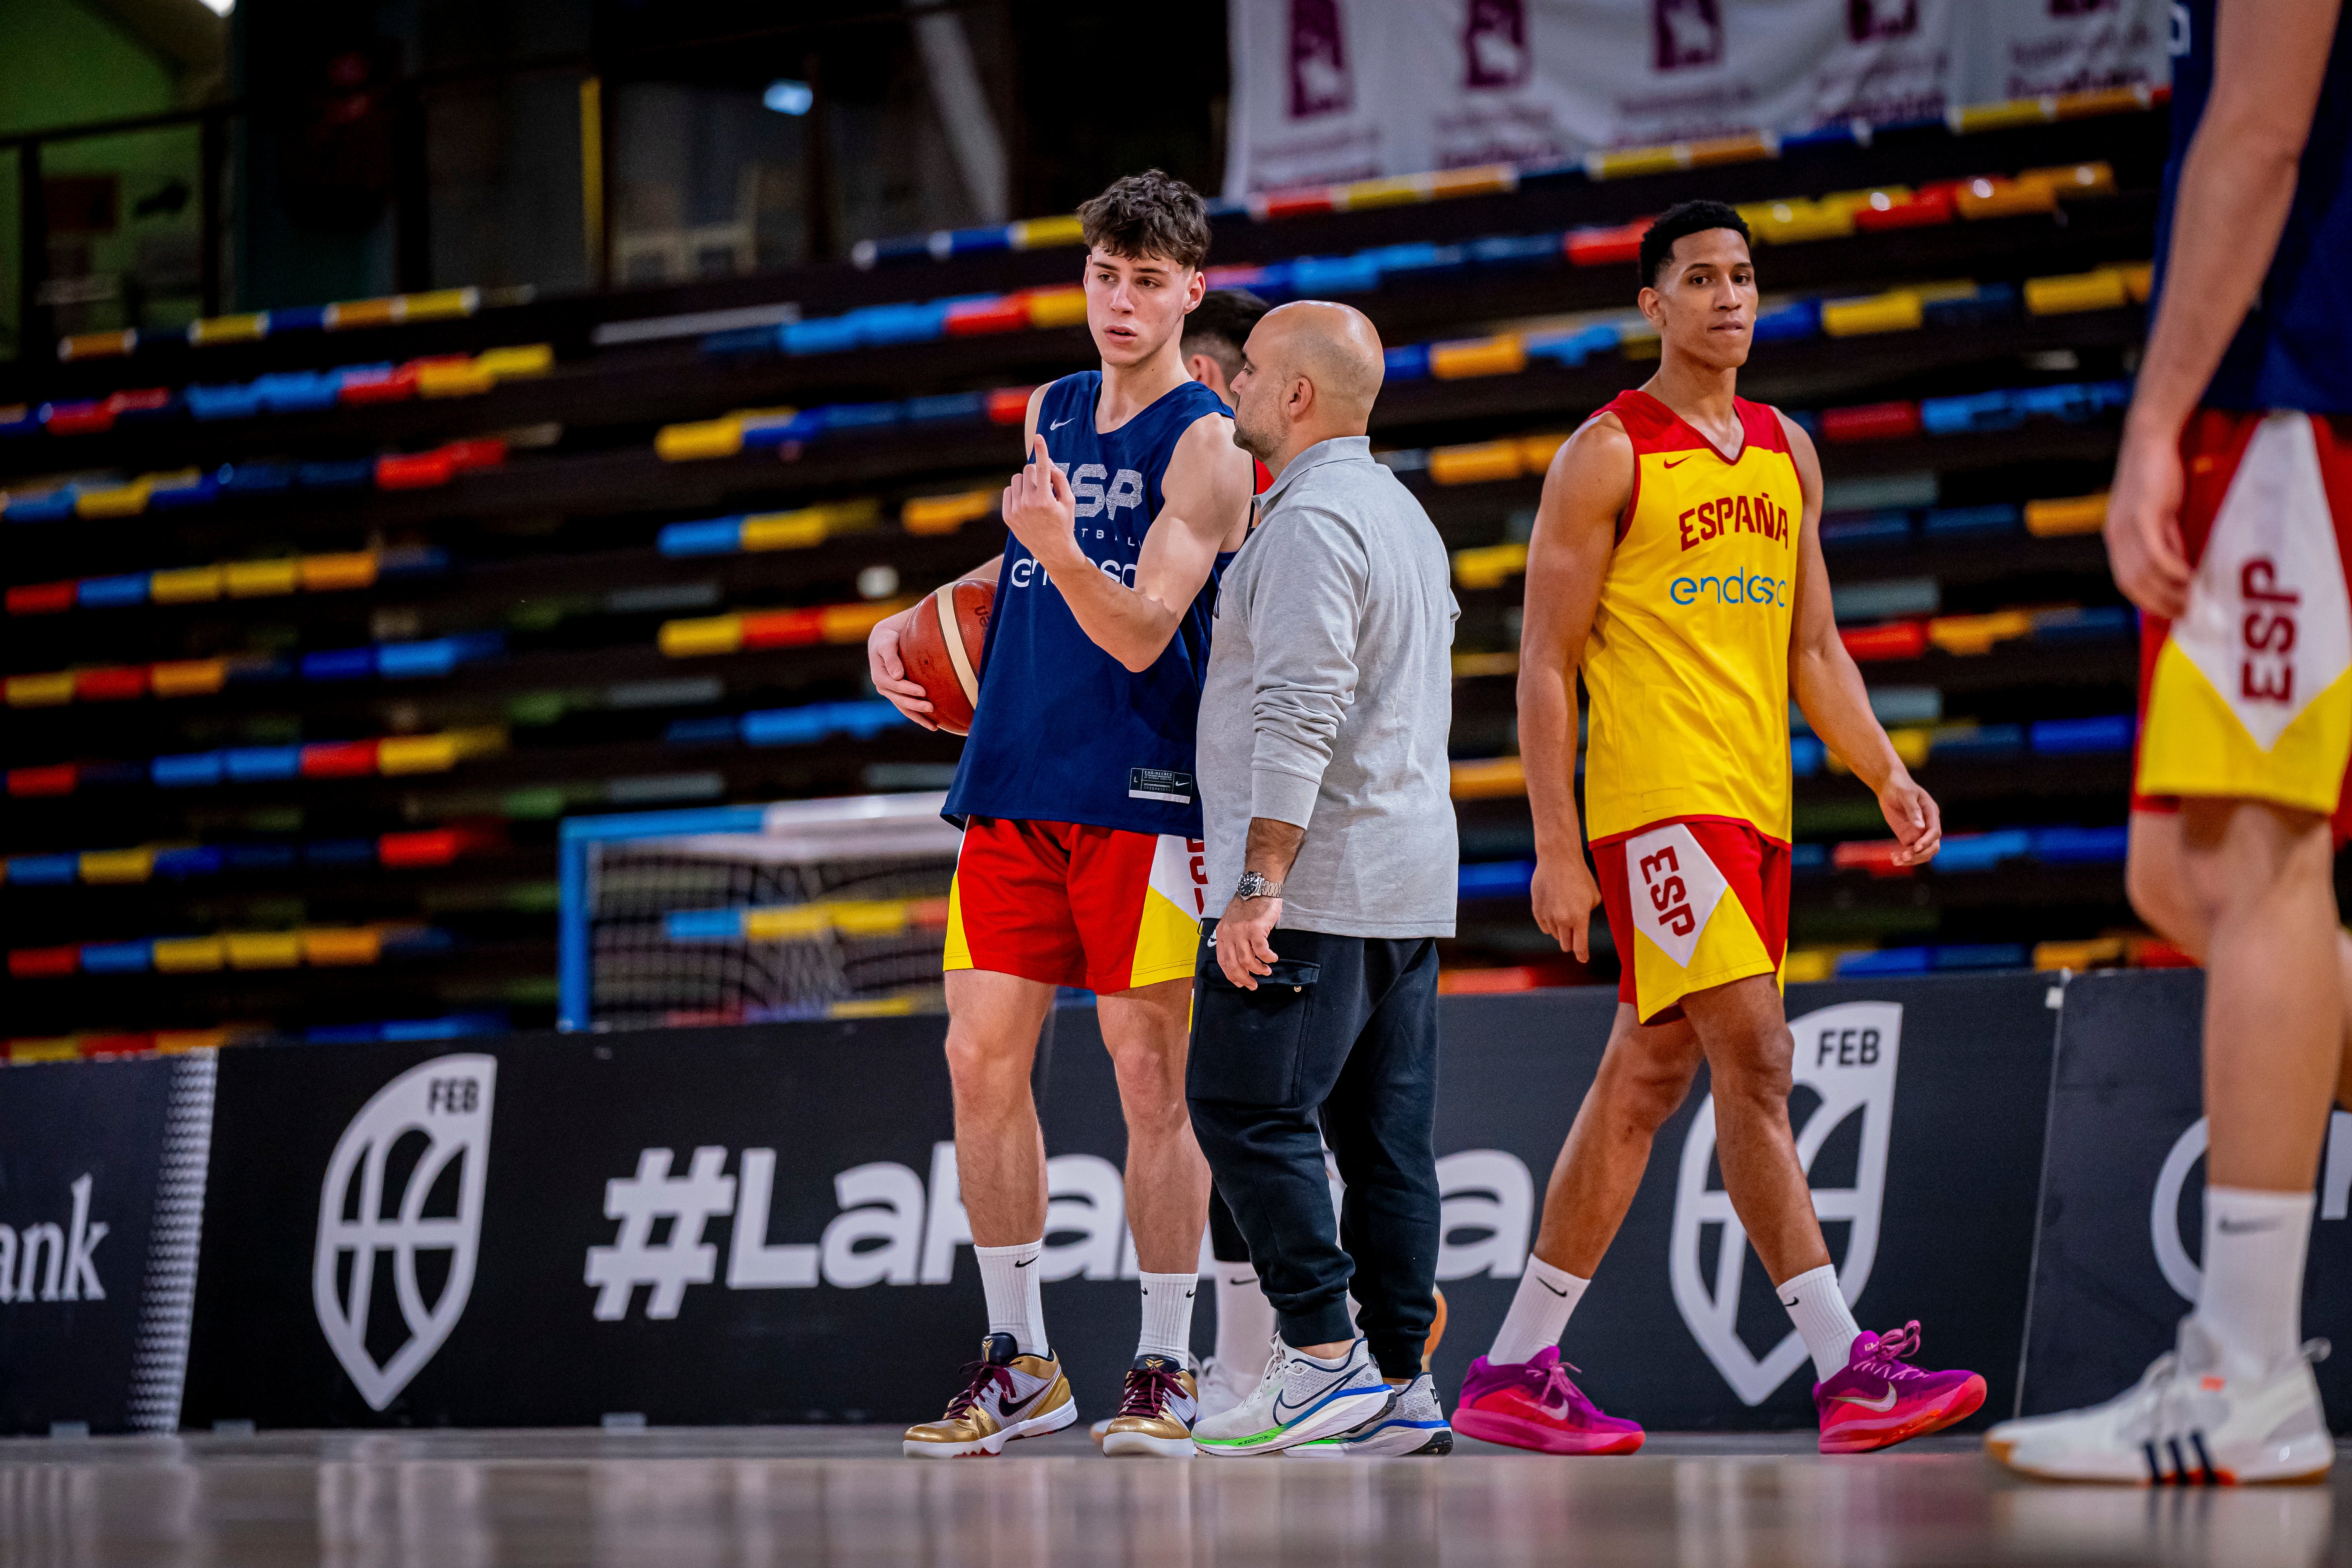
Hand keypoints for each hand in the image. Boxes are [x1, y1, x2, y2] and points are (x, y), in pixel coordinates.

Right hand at [866, 607, 936, 729]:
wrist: (885, 641)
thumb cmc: (887, 639)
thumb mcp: (886, 644)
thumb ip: (891, 657)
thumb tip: (897, 675)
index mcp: (879, 676)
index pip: (894, 685)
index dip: (908, 689)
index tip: (923, 691)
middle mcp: (884, 687)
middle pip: (900, 700)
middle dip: (915, 705)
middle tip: (932, 707)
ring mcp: (891, 693)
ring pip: (905, 708)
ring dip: (919, 717)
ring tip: (934, 726)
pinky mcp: (899, 695)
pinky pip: (909, 708)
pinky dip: (919, 716)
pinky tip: (934, 724)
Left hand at [1001, 433, 1077, 563]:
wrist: (1053, 551)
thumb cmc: (1064, 524)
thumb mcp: (1069, 502)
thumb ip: (1060, 479)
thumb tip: (1048, 463)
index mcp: (1045, 499)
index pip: (1043, 468)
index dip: (1042, 451)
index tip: (1038, 437)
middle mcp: (1028, 504)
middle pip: (1029, 470)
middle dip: (1037, 473)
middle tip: (1045, 487)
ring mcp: (1015, 510)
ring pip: (1017, 479)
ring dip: (1026, 482)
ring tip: (1035, 497)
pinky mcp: (1007, 516)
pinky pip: (1008, 491)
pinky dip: (1017, 493)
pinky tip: (1026, 504)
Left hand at [1215, 894, 1281, 988]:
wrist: (1258, 887)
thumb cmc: (1249, 905)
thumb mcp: (1233, 921)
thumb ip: (1233, 938)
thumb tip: (1239, 959)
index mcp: (1222, 933)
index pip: (1223, 961)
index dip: (1231, 975)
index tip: (1240, 983)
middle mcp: (1229, 934)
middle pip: (1233, 964)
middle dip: (1243, 978)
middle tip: (1253, 985)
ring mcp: (1241, 931)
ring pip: (1247, 960)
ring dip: (1258, 970)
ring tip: (1266, 971)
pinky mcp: (1255, 929)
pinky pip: (1261, 951)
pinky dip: (1268, 958)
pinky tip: (1272, 958)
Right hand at [1530, 854, 1601, 961]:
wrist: (1557, 859)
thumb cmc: (1579, 875)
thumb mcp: (1594, 896)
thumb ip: (1589, 913)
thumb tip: (1583, 922)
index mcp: (1579, 918)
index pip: (1580, 947)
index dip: (1582, 955)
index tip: (1583, 959)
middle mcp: (1562, 920)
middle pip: (1565, 945)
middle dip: (1571, 942)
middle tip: (1574, 932)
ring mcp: (1547, 916)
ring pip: (1554, 934)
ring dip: (1560, 929)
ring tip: (1564, 911)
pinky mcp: (1537, 910)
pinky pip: (1543, 926)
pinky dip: (1549, 923)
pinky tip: (1554, 909)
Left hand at [1878, 772, 1941, 865]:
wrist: (1889, 786)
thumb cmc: (1899, 786)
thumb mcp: (1906, 795)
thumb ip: (1913, 810)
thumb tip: (1920, 827)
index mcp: (1931, 813)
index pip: (1935, 832)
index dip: (1927, 841)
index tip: (1915, 847)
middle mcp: (1927, 825)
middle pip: (1932, 846)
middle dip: (1921, 854)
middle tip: (1904, 857)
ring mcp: (1918, 832)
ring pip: (1922, 852)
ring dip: (1912, 859)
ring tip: (1896, 860)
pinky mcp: (1908, 836)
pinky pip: (1909, 851)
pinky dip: (1904, 857)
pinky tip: (1893, 858)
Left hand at [2105, 415, 2191, 619]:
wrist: (2149, 441)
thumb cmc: (2156, 476)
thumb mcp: (2159, 515)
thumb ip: (2165, 540)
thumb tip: (2178, 570)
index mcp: (2116, 538)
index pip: (2126, 582)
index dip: (2147, 601)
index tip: (2168, 612)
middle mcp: (2116, 536)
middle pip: (2134, 584)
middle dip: (2160, 603)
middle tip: (2186, 613)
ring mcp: (2127, 527)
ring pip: (2146, 573)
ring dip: (2170, 591)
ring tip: (2192, 600)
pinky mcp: (2143, 516)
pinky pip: (2157, 553)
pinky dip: (2173, 570)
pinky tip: (2189, 578)